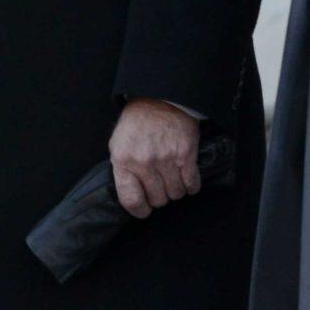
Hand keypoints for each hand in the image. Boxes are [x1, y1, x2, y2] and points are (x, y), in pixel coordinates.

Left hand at [108, 99, 201, 218]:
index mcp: (123, 160)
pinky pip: (192, 185)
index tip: (144, 210)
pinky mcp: (186, 155)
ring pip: (175, 194)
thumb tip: (132, 195)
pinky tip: (186, 178)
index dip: (139, 210)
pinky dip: (191, 186)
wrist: (160, 99)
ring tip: (171, 179)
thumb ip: (123, 170)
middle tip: (159, 186)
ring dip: (175, 190)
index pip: (131, 200)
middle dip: (159, 197)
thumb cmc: (137, 123)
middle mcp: (144, 162)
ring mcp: (166, 159)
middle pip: (157, 199)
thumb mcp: (118, 144)